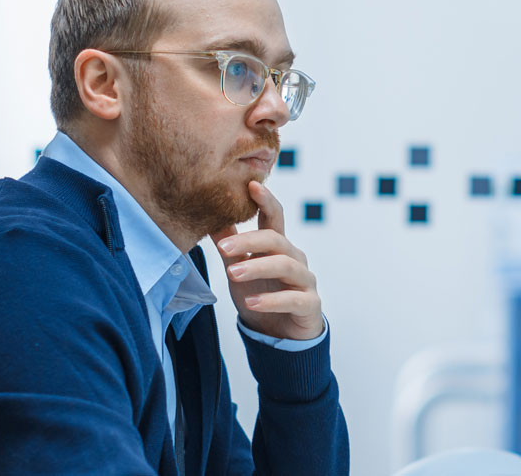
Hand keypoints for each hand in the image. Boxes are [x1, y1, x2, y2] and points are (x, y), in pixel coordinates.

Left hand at [210, 181, 323, 340]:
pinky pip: (294, 299)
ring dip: (258, 268)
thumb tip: (210, 217)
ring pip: (286, 266)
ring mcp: (305, 281)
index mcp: (278, 246)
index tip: (251, 185)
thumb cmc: (261, 295)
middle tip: (223, 248)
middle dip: (250, 241)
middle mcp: (295, 258)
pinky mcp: (310, 305)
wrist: (279, 335)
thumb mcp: (239, 268)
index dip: (265, 200)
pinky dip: (272, 300)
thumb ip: (230, 245)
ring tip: (233, 274)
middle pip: (277, 240)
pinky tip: (252, 302)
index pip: (274, 217)